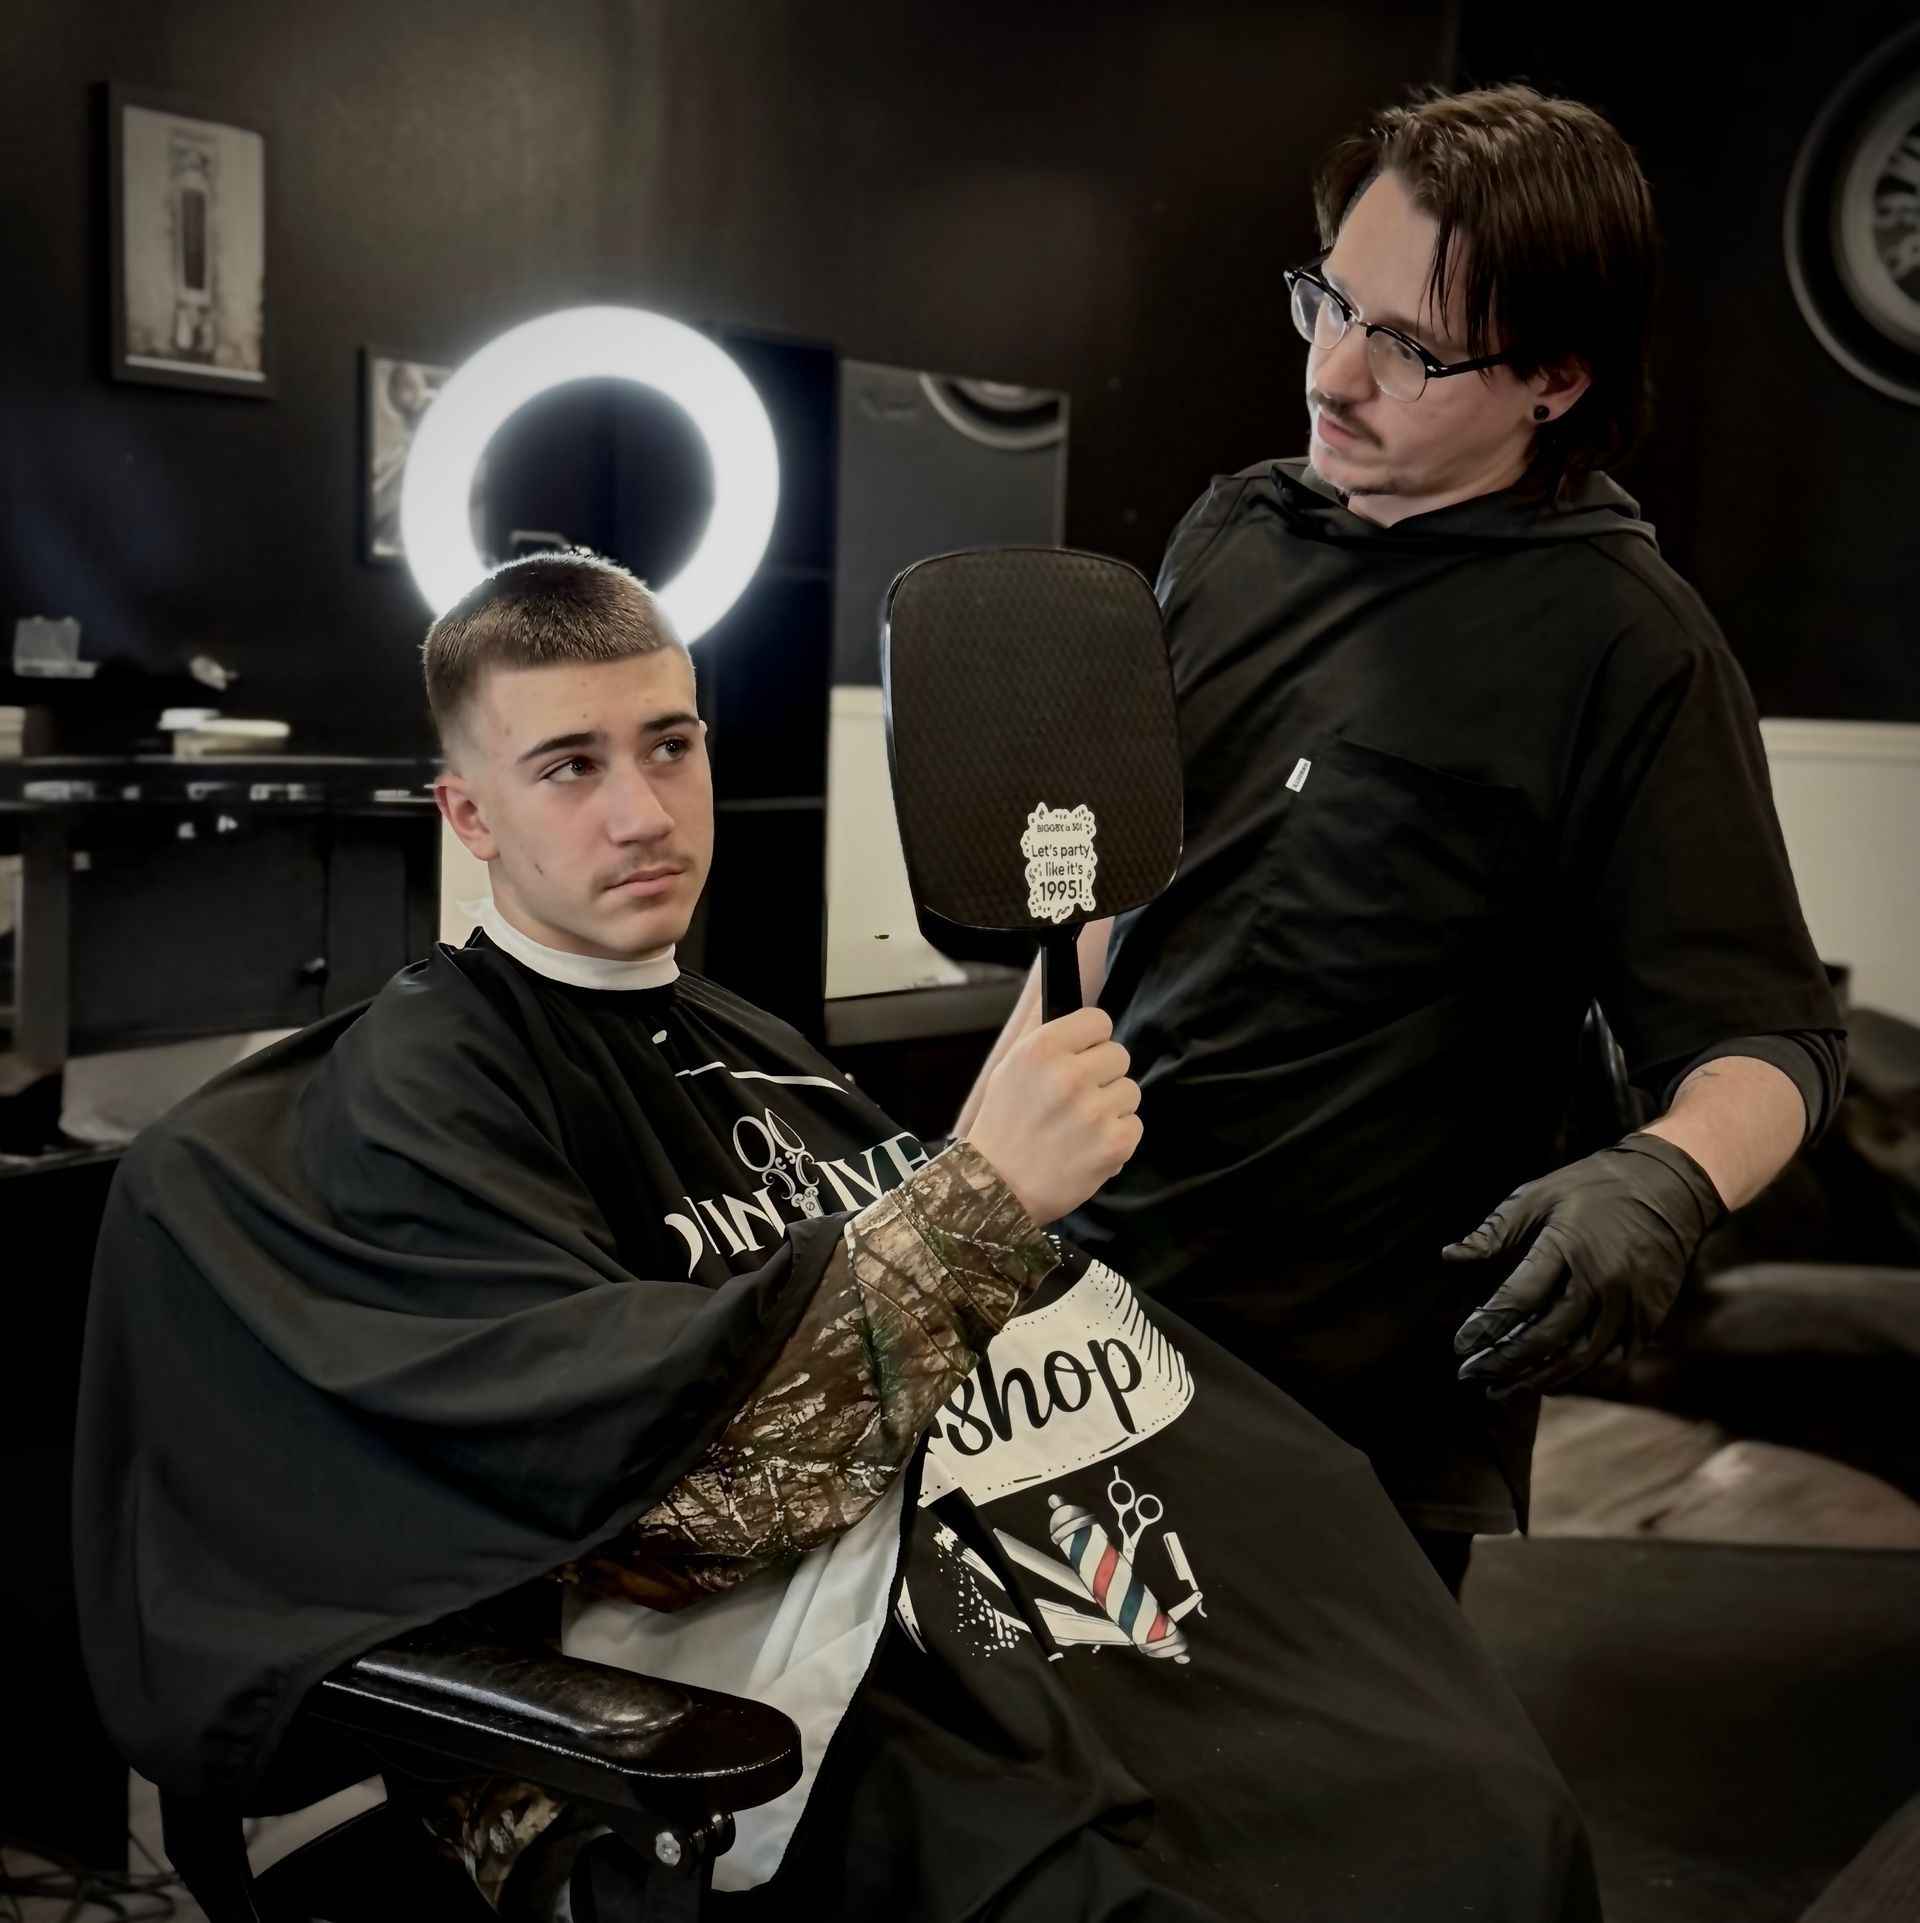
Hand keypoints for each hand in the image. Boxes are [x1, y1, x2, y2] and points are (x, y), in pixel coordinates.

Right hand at [963, 1007, 1141, 1224]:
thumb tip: (1071, 1003)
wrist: (996, 1190)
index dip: (1090, 1041)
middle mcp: (1070, 1075)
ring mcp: (1095, 1111)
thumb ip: (1045, 1035)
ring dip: (1111, 1107)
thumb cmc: (1003, 1126)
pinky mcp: (1115, 1144)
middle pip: (1119, 1055)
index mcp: (1042, 1049)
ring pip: (1131, 1090)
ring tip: (1080, 1127)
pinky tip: (1088, 1147)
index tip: (1079, 1059)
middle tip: (1075, 1100)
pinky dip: (1116, 1138)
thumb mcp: (1010, 1067)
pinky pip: (1135, 1124)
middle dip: (1102, 1076)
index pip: (1099, 1021)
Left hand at [1446, 1134, 1723, 1399]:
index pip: (1519, 1301)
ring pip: (1579, 1358)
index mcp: (1568, 1248)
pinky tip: (1550, 1381)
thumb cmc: (1593, 1187)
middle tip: (1471, 1374)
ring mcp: (1629, 1304)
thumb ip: (1494, 1231)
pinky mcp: (1649, 1318)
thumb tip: (1449, 1256)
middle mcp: (1601, 1283)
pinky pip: (1611, 1359)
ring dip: (1537, 1379)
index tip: (1460, 1345)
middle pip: (1546, 1337)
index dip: (1486, 1328)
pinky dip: (1578, 1375)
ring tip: (1502, 1391)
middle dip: (1504, 1361)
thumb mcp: (1538, 1195)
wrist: (1669, 1186)